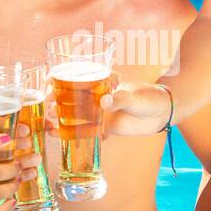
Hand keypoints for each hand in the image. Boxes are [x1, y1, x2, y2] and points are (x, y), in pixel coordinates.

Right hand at [42, 74, 172, 141]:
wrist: (162, 114)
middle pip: (71, 95)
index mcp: (102, 80)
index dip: (60, 77)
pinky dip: (73, 134)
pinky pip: (85, 130)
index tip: (49, 82)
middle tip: (48, 104)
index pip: (77, 75)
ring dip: (61, 117)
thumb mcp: (134, 96)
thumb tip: (103, 103)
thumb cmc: (149, 97)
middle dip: (56, 99)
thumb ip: (119, 99)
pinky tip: (58, 135)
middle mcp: (97, 95)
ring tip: (49, 122)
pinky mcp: (104, 127)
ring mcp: (99, 111)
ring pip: (75, 114)